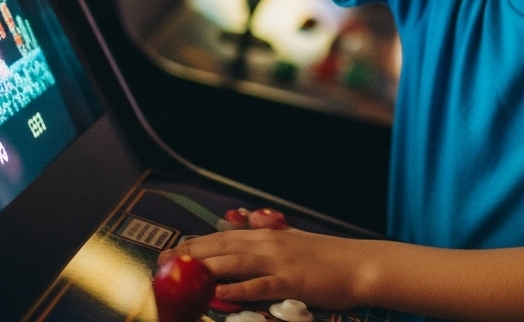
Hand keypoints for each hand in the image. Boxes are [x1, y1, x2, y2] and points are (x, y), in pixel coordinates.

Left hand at [158, 228, 361, 308]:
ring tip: (179, 274)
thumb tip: (247, 231)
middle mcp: (270, 245)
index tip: (172, 249)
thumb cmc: (329, 259)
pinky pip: (258, 285)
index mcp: (270, 236)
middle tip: (163, 261)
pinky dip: (236, 288)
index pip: (225, 237)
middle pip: (223, 247)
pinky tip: (217, 293)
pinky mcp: (291, 282)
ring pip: (234, 263)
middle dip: (190, 254)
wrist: (360, 265)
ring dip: (205, 268)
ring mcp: (280, 262)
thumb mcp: (296, 242)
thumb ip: (270, 239)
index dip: (197, 243)